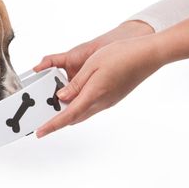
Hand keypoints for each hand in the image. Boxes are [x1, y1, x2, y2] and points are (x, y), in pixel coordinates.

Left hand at [36, 14, 188, 137]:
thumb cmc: (121, 55)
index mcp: (94, 94)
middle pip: (74, 117)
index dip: (52, 125)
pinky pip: (91, 106)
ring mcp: (108, 101)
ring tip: (53, 106)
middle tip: (42, 118)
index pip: (68, 115)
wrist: (149, 55)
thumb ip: (76, 83)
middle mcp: (101, 102)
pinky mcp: (112, 97)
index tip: (39, 132)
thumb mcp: (92, 65)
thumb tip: (62, 97)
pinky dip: (78, 104)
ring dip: (68, 112)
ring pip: (83, 112)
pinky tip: (72, 96)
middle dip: (57, 119)